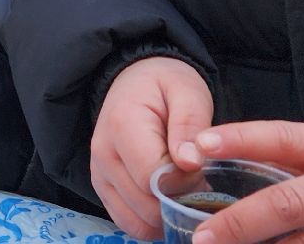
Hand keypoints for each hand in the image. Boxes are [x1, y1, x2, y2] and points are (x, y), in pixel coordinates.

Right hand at [91, 56, 214, 240]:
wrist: (137, 80)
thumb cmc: (166, 84)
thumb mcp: (187, 91)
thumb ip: (190, 125)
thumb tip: (190, 163)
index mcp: (122, 126)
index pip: (153, 178)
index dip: (185, 183)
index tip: (203, 169)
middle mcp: (103, 155)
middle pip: (145, 205)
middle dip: (180, 202)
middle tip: (201, 183)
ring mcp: (100, 175)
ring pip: (137, 222)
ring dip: (167, 217)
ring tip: (186, 192)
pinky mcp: (103, 189)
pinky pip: (128, 223)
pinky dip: (153, 222)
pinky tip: (170, 202)